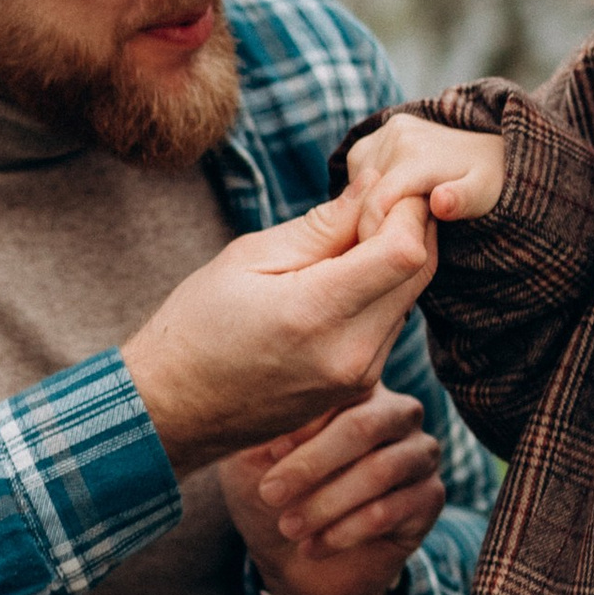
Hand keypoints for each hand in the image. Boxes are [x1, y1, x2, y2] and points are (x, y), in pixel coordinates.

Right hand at [122, 187, 436, 475]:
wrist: (173, 409)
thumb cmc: (197, 327)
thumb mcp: (247, 258)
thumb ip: (320, 225)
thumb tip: (374, 185)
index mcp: (316, 315)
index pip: (405, 251)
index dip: (405, 209)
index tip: (383, 185)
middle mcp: (350, 354)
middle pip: (420, 274)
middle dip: (408, 227)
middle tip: (369, 204)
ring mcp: (359, 378)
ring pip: (409, 299)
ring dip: (394, 262)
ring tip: (346, 243)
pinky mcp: (358, 389)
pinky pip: (391, 326)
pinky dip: (381, 293)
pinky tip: (341, 281)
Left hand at [224, 386, 445, 594]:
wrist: (297, 558)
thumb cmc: (275, 494)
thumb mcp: (252, 459)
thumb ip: (259, 429)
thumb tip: (266, 411)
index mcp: (357, 388)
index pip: (339, 389)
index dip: (302, 421)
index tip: (266, 452)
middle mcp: (397, 413)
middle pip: (363, 426)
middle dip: (312, 462)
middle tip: (271, 493)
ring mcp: (420, 453)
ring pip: (379, 472)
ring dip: (326, 504)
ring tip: (288, 526)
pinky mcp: (430, 497)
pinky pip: (389, 511)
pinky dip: (344, 532)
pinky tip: (312, 546)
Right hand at [341, 111, 506, 240]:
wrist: (488, 151)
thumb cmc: (487, 182)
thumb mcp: (484, 196)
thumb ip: (462, 200)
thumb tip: (440, 202)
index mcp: (419, 153)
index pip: (376, 202)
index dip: (373, 235)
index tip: (383, 260)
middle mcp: (397, 134)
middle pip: (365, 197)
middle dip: (375, 223)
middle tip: (401, 240)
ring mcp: (381, 133)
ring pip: (357, 188)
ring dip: (370, 209)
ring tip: (402, 218)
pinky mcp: (371, 138)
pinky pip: (357, 177)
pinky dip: (367, 196)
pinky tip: (395, 201)